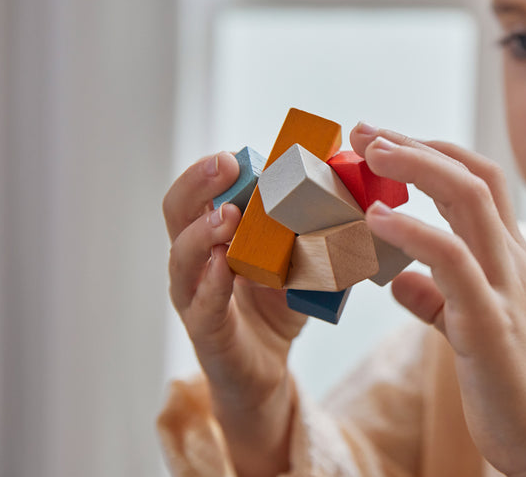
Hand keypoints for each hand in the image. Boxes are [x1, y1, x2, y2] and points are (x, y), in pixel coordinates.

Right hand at [163, 152, 306, 475]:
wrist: (266, 373)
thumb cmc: (276, 309)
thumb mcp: (297, 261)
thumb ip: (311, 230)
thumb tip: (348, 190)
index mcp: (213, 237)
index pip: (199, 193)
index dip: (211, 170)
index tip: (236, 152)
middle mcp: (194, 262)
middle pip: (177, 213)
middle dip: (197, 184)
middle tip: (224, 164)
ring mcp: (194, 296)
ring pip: (181, 258)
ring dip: (203, 232)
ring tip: (227, 215)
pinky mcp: (206, 332)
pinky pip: (202, 305)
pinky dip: (211, 283)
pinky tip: (223, 265)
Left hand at [349, 124, 525, 476]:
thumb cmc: (509, 380)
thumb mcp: (468, 326)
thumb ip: (437, 298)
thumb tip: (400, 281)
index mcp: (505, 257)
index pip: (476, 180)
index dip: (430, 152)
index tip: (382, 140)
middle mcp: (510, 260)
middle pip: (473, 175)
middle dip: (417, 144)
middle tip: (365, 130)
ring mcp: (504, 288)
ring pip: (470, 201)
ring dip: (418, 167)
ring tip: (370, 153)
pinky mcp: (490, 324)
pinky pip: (454, 262)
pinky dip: (414, 233)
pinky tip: (377, 221)